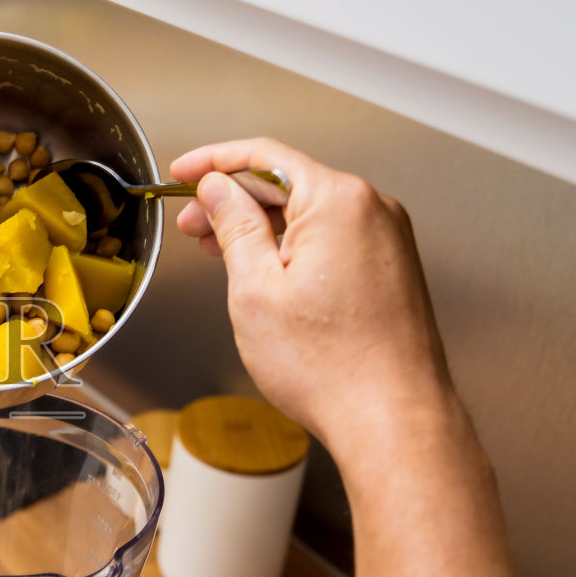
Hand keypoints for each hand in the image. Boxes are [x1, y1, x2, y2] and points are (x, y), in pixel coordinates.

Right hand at [171, 138, 456, 457]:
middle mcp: (372, 209)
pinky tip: (266, 270)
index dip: (213, 160)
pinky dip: (293, 245)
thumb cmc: (332, 367)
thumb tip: (218, 189)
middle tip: (192, 224)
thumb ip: (234, 226)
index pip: (264, 156)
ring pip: (310, 212)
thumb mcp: (255, 289)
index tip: (182, 171)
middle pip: (289, 182)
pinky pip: (333, 237)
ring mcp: (388, 239)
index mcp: (338, 201)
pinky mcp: (391, 267)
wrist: (393, 419)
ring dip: (262, 225)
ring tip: (222, 251)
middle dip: (234, 199)